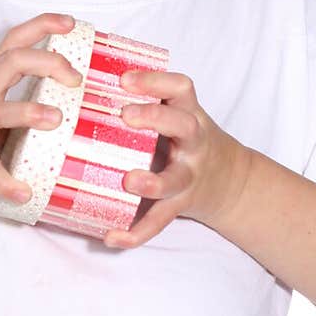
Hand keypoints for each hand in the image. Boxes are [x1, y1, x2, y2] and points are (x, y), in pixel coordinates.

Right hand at [0, 12, 82, 197]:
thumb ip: (15, 100)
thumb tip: (63, 110)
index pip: (15, 40)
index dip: (43, 26)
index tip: (71, 23)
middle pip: (13, 61)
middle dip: (48, 62)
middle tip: (76, 80)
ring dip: (29, 112)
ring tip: (56, 119)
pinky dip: (5, 180)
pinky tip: (22, 192)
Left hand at [105, 68, 245, 248]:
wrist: (230, 180)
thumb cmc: (187, 140)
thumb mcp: (179, 114)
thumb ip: (147, 103)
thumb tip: (84, 86)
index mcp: (190, 114)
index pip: (181, 89)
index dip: (156, 81)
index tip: (124, 79)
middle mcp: (194, 144)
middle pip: (184, 127)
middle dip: (156, 119)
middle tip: (124, 115)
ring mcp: (189, 176)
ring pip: (175, 180)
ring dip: (153, 182)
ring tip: (129, 182)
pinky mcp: (180, 205)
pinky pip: (160, 220)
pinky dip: (136, 232)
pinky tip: (111, 236)